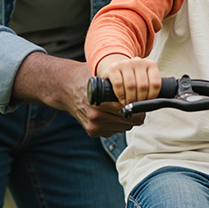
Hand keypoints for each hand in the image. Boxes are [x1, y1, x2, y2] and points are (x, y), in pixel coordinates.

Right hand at [12, 51, 144, 136]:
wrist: (65, 89)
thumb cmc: (87, 79)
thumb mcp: (102, 75)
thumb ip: (119, 81)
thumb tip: (141, 83)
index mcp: (98, 102)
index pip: (128, 111)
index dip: (139, 106)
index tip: (143, 101)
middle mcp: (95, 116)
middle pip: (128, 122)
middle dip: (136, 114)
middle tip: (139, 106)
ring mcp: (93, 126)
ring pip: (123, 128)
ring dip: (127, 120)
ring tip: (127, 108)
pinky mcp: (91, 132)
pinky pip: (113, 131)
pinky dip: (117, 124)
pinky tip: (114, 113)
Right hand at [96, 54, 161, 105]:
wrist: (116, 70)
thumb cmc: (132, 79)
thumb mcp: (142, 81)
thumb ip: (148, 91)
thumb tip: (147, 105)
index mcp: (150, 64)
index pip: (155, 83)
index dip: (152, 96)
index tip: (147, 102)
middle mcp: (138, 62)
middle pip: (142, 86)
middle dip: (139, 99)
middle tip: (136, 104)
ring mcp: (125, 63)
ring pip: (130, 85)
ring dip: (130, 98)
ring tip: (128, 103)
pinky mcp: (113, 68)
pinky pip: (118, 84)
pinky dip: (120, 94)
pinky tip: (121, 98)